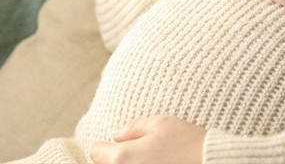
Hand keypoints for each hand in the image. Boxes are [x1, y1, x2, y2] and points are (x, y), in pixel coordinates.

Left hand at [89, 116, 204, 163]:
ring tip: (147, 163)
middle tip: (134, 157)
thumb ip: (133, 128)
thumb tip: (116, 135)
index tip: (115, 145)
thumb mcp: (161, 124)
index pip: (96, 152)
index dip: (105, 147)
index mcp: (122, 157)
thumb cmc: (188, 143)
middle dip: (114, 162)